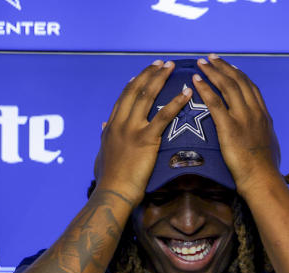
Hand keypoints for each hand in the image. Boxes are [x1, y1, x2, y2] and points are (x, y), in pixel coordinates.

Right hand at [94, 60, 190, 203]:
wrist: (113, 193)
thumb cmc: (109, 180)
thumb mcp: (102, 154)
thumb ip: (104, 137)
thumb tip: (103, 125)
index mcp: (111, 127)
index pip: (123, 99)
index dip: (133, 84)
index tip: (142, 74)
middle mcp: (119, 123)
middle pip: (134, 91)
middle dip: (148, 74)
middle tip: (161, 63)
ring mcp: (131, 129)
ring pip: (146, 96)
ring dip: (159, 78)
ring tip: (171, 66)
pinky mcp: (145, 139)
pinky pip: (163, 116)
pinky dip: (176, 102)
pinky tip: (187, 92)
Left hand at [191, 54, 281, 193]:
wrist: (262, 179)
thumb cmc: (265, 169)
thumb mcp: (270, 146)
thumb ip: (265, 134)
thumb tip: (265, 134)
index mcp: (264, 116)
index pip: (251, 88)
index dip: (239, 75)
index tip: (230, 67)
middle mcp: (254, 112)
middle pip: (238, 82)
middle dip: (223, 67)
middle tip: (211, 58)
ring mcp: (243, 118)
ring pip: (227, 87)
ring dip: (213, 72)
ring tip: (201, 63)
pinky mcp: (229, 127)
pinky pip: (215, 102)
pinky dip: (205, 88)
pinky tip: (196, 80)